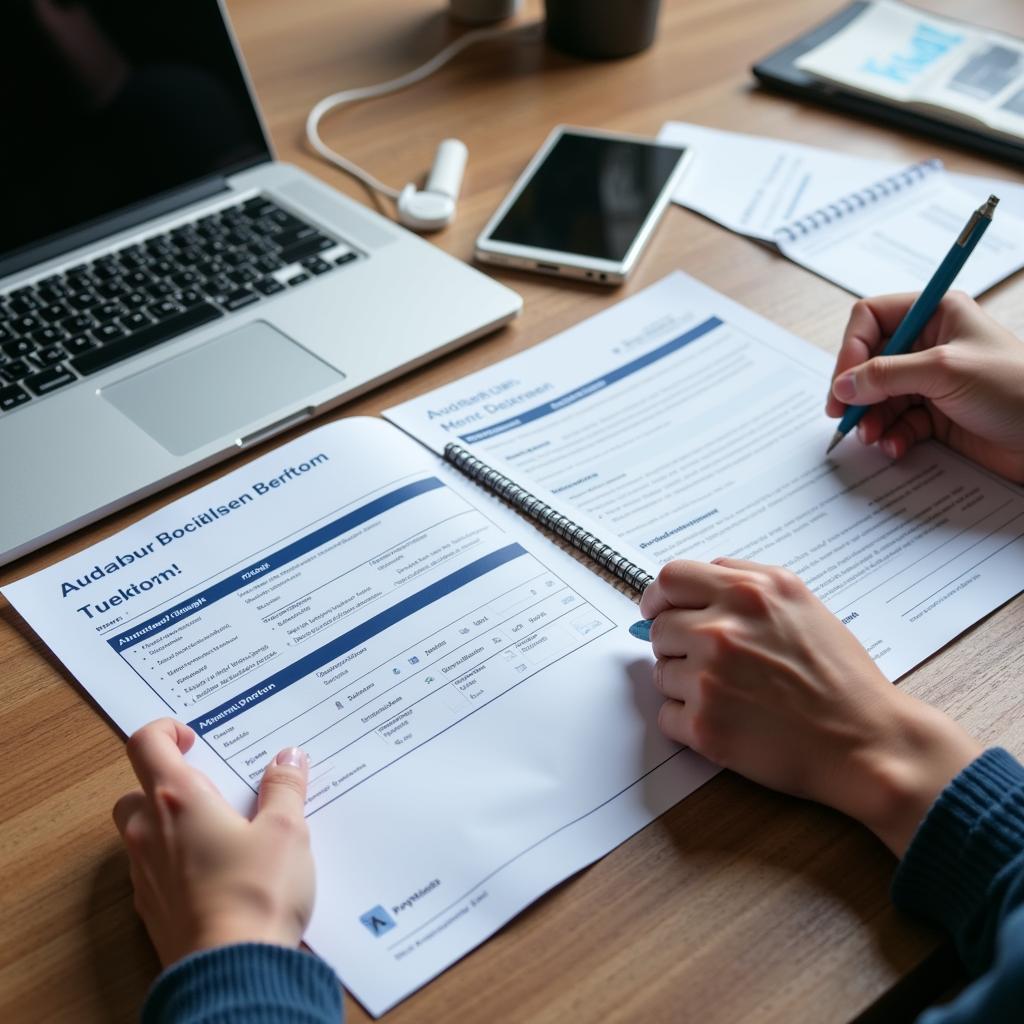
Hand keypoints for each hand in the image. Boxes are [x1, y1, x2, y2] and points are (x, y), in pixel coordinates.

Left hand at [113, 719, 314, 966]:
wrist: (233, 972)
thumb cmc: (256, 893)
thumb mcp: (285, 830)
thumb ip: (285, 789)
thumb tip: (288, 759)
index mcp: (178, 800)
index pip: (146, 745)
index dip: (164, 730)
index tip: (192, 737)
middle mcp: (150, 833)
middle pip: (136, 791)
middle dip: (167, 784)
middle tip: (212, 789)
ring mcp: (145, 875)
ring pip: (143, 834)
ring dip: (172, 825)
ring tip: (223, 833)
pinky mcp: (152, 911)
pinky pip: (155, 871)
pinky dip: (178, 863)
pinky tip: (219, 874)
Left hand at [640, 559, 982, 856]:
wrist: (866, 740)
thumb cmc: (839, 675)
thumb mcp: (800, 601)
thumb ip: (744, 581)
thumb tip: (693, 585)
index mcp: (747, 593)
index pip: (671, 578)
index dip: (659, 596)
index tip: (658, 609)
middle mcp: (722, 630)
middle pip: (660, 628)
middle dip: (677, 645)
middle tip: (712, 663)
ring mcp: (709, 679)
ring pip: (662, 673)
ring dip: (685, 684)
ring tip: (734, 695)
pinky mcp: (704, 726)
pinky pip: (668, 715)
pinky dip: (689, 721)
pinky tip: (730, 722)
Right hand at [827, 291, 1023, 482]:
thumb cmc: (1015, 389)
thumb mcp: (945, 371)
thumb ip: (887, 375)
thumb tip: (842, 385)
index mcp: (936, 314)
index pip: (871, 319)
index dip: (851, 350)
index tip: (843, 384)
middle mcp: (930, 343)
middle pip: (869, 362)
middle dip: (857, 391)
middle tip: (844, 416)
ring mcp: (932, 381)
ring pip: (879, 396)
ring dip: (871, 418)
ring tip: (873, 437)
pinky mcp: (936, 414)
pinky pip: (897, 422)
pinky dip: (891, 435)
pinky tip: (897, 446)